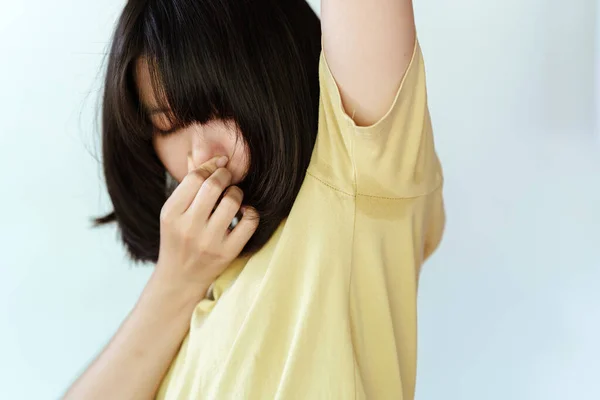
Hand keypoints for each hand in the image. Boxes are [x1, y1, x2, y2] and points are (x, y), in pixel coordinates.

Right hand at [153, 155, 258, 296]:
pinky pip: (249, 222)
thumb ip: (186, 184)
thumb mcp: (174, 212)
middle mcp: (188, 227)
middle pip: (214, 186)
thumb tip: (197, 152)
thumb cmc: (177, 238)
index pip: (195, 178)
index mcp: (171, 213)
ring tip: (233, 196)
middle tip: (228, 177)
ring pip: (232, 201)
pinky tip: (244, 212)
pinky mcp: (227, 253)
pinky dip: (251, 212)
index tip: (220, 164)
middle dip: (225, 175)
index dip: (211, 166)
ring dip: (237, 193)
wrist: (180, 278)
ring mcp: (208, 242)